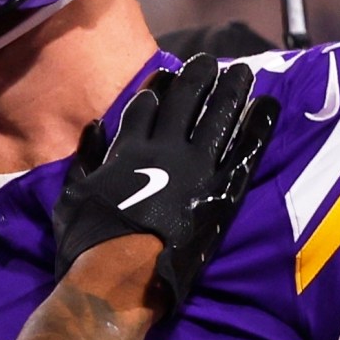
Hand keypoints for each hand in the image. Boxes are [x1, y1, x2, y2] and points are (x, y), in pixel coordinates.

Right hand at [53, 53, 274, 306]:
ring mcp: (197, 169)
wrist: (118, 278)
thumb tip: (94, 127)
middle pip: (186, 100)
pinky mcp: (222, 192)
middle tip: (208, 61)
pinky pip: (246, 150)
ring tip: (243, 71)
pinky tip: (268, 105)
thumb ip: (83, 159)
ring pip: (219, 116)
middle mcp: (165, 150)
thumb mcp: (71, 197)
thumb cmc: (89, 244)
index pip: (146, 105)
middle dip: (198, 76)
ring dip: (232, 90)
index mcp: (128, 149)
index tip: (168, 74)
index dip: (158, 87)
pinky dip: (259, 126)